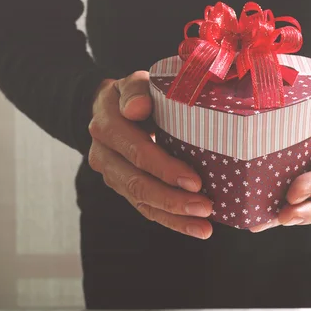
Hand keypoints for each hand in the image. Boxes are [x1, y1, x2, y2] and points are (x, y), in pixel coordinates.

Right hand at [87, 71, 212, 239]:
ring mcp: (113, 175)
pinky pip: (146, 209)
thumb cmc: (133, 94)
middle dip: (173, 200)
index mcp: (107, 126)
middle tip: (205, 208)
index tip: (195, 181)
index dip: (165, 168)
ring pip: (141, 203)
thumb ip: (136, 91)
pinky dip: (171, 220)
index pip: (137, 152)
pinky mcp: (124, 188)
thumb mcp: (133, 83)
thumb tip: (137, 108)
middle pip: (138, 184)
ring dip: (174, 217)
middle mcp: (105, 155)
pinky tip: (195, 227)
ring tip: (204, 227)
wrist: (109, 109)